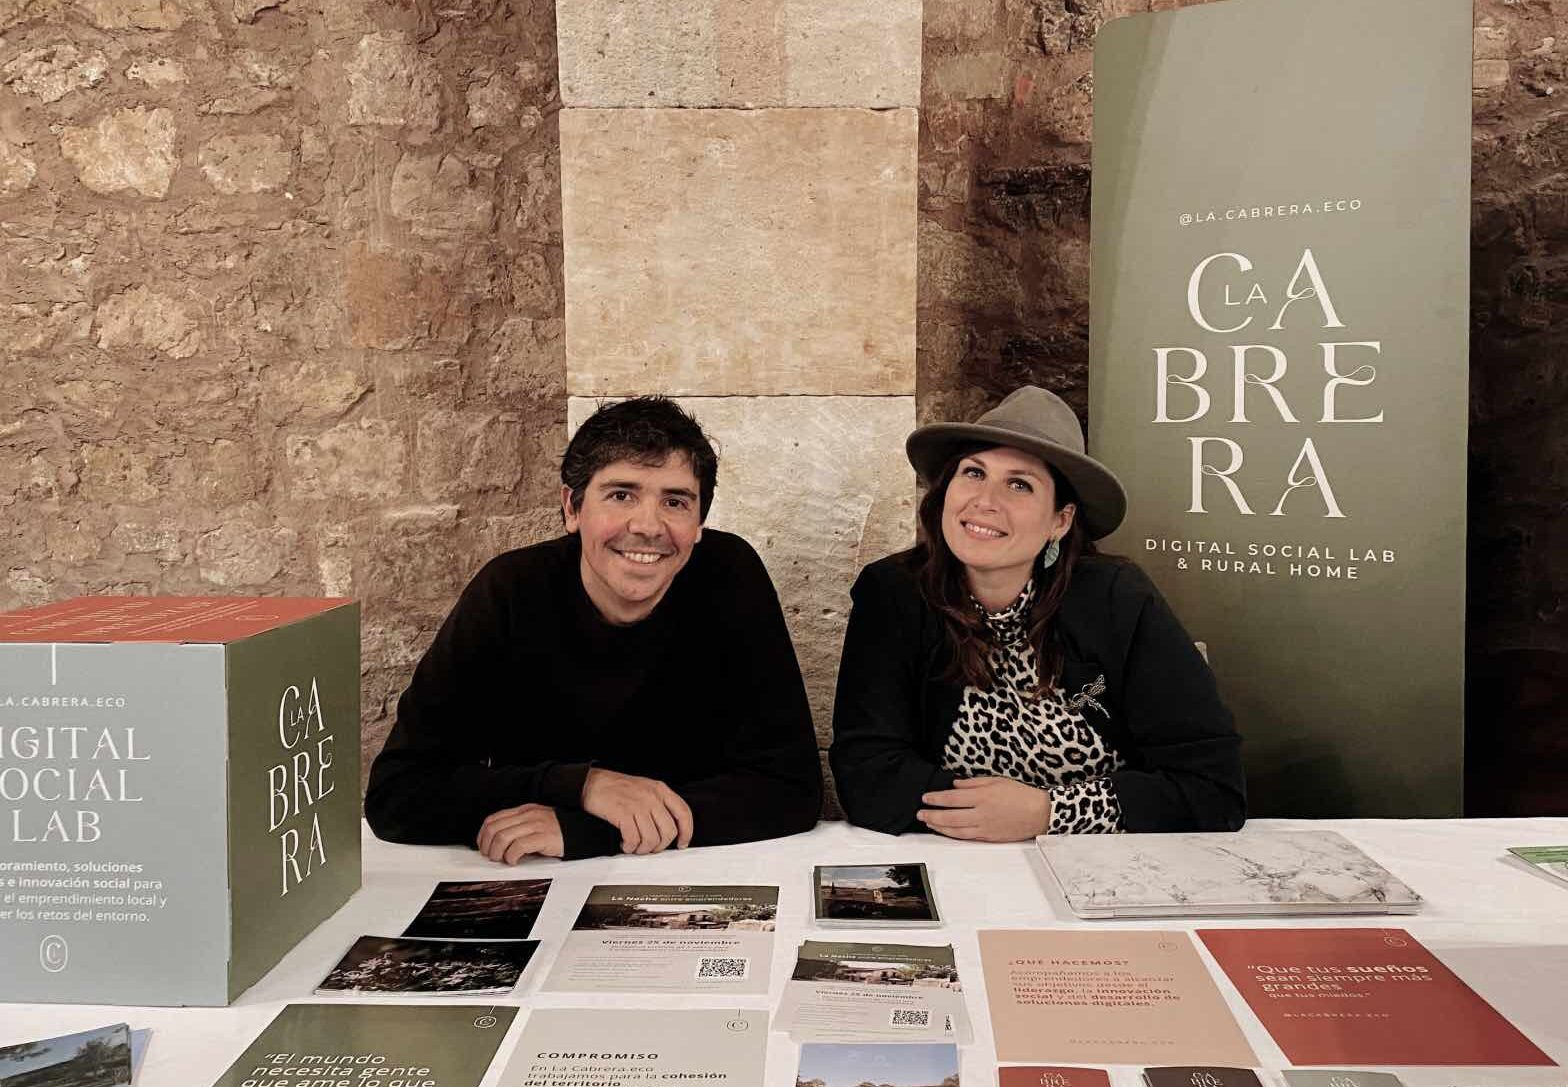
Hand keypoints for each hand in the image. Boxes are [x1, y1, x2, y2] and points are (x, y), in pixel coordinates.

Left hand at [476, 803, 563, 862]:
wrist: (582, 831)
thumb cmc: (558, 831)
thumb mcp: (535, 822)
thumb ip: (519, 827)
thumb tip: (497, 842)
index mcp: (524, 811)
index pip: (493, 819)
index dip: (483, 835)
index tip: (483, 846)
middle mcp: (528, 815)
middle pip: (494, 828)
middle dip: (487, 846)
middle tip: (492, 856)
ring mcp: (535, 825)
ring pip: (503, 837)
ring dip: (497, 853)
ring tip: (503, 860)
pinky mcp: (543, 837)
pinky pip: (518, 846)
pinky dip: (511, 856)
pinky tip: (515, 860)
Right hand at [581, 768, 693, 854]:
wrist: (592, 783)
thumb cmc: (616, 787)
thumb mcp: (644, 788)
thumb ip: (658, 803)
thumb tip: (669, 828)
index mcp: (660, 790)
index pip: (683, 813)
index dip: (686, 832)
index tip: (682, 843)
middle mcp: (652, 797)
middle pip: (669, 831)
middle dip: (660, 846)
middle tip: (650, 847)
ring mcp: (638, 805)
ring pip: (652, 838)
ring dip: (643, 849)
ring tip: (635, 846)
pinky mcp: (623, 813)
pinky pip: (634, 839)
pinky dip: (630, 847)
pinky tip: (626, 844)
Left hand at [917, 776, 1050, 841]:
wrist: (1039, 813)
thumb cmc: (1020, 794)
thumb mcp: (996, 780)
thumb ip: (973, 782)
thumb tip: (955, 784)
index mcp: (982, 796)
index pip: (952, 797)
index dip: (936, 798)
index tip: (925, 797)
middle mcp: (981, 813)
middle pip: (949, 816)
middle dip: (932, 815)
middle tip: (920, 813)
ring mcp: (984, 827)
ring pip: (955, 829)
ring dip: (939, 826)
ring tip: (928, 822)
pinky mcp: (988, 837)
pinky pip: (966, 837)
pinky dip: (953, 835)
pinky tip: (945, 831)